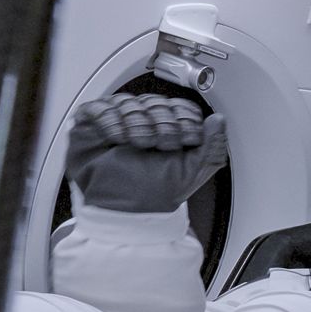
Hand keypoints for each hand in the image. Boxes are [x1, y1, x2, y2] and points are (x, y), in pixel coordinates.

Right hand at [66, 94, 227, 213]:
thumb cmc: (157, 192)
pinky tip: (117, 139)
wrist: (126, 210)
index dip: (185, 120)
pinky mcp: (91, 125)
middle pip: (157, 101)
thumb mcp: (195, 171)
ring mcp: (118, 120)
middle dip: (163, 124)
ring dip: (138, 124)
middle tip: (160, 145)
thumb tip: (219, 120)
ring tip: (138, 145)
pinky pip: (99, 108)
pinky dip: (110, 121)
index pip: (182, 106)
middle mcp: (145, 120)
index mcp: (171, 127)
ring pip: (129, 102)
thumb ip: (213, 145)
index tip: (185, 140)